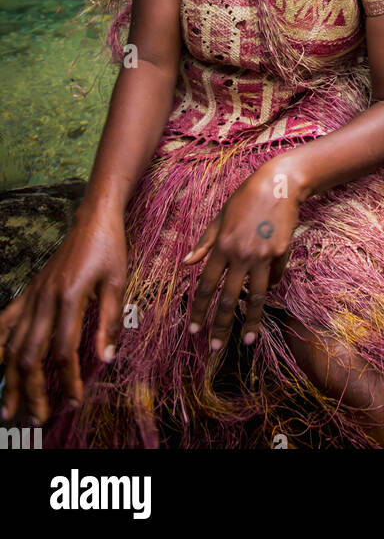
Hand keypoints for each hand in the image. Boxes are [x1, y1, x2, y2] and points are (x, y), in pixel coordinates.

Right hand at [0, 208, 127, 422]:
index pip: (64, 351)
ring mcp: (33, 295)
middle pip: (30, 355)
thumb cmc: (110, 248)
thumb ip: (110, 321)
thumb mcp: (118, 282)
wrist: (93, 219)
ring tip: (8, 407)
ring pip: (12, 344)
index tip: (74, 401)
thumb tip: (105, 359)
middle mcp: (45, 299)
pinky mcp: (30, 291)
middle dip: (31, 391)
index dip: (67, 379)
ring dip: (10, 378)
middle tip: (36, 419)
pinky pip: (6, 320)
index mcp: (69, 298)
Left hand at [184, 156, 301, 349]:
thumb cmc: (245, 199)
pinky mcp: (280, 253)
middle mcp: (240, 254)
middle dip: (220, 326)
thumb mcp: (220, 217)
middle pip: (228, 298)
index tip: (193, 330)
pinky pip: (273, 277)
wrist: (278, 184)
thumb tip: (187, 264)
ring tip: (248, 341)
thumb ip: (205, 243)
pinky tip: (267, 288)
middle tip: (215, 348)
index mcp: (221, 246)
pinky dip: (269, 284)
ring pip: (255, 297)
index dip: (198, 310)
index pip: (205, 286)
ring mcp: (262, 255)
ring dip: (251, 322)